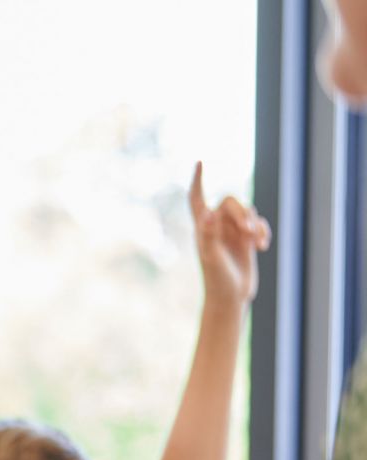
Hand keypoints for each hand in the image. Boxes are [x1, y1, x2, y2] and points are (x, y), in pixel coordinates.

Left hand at [190, 164, 269, 305]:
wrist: (229, 296)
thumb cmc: (216, 278)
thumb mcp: (211, 257)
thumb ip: (208, 236)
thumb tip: (207, 216)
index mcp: (202, 227)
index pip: (197, 198)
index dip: (198, 180)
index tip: (200, 162)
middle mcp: (215, 226)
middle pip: (231, 202)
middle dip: (242, 213)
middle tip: (248, 231)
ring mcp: (232, 231)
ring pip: (247, 211)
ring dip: (254, 223)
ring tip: (256, 241)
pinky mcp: (246, 239)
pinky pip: (258, 224)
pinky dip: (262, 231)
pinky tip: (262, 246)